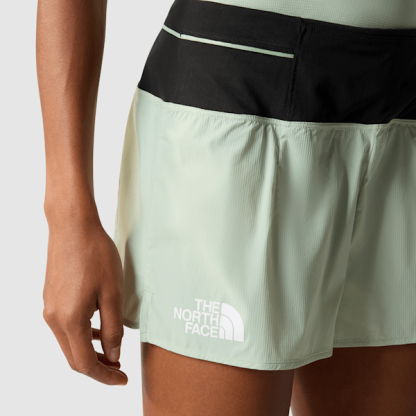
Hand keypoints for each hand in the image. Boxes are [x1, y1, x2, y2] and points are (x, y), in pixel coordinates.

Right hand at [43, 218, 127, 384]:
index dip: (105, 376)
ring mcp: (49, 307)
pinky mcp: (51, 297)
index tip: (123, 379)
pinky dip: (82, 335)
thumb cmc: (95, 255)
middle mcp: (53, 318)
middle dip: (97, 367)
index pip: (85, 363)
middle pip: (73, 357)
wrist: (73, 225)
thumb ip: (113, 329)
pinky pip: (65, 326)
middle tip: (119, 368)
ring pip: (69, 342)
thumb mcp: (112, 293)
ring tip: (112, 351)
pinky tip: (98, 328)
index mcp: (69, 320)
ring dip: (89, 351)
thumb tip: (112, 356)